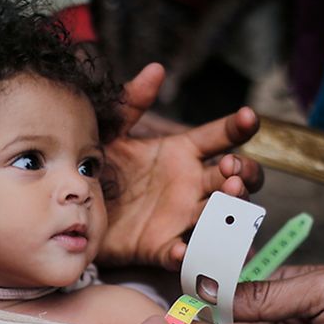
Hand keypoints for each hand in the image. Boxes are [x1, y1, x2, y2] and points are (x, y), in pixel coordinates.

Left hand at [100, 63, 263, 269]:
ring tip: (228, 197)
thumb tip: (155, 69)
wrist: (74, 210)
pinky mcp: (162, 247)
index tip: (249, 118)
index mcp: (182, 154)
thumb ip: (130, 103)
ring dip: (230, 208)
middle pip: (234, 178)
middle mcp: (191, 185)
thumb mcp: (110, 132)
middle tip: (232, 168)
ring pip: (220, 214)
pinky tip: (184, 249)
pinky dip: (187, 254)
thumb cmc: (101, 168)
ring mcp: (181, 217)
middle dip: (242, 173)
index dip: (238, 127)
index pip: (220, 137)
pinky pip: (182, 253)